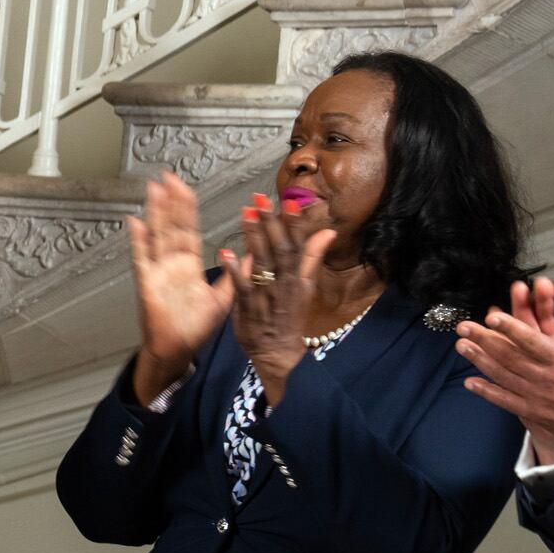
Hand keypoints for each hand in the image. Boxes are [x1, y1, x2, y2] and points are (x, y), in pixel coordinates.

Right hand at [126, 172, 233, 403]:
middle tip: (168, 176)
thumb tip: (256, 253)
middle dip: (170, 202)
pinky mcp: (148, 284)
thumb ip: (239, 274)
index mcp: (189, 265)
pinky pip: (143, 259)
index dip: (186, 208)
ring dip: (155, 213)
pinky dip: (139, 242)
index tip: (184, 187)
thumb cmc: (195, 326)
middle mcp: (172, 264)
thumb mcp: (224, 298)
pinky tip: (135, 223)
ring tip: (153, 189)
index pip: (189, 230)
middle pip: (171, 227)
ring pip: (157, 236)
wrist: (178, 350)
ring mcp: (158, 272)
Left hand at [224, 193, 338, 405]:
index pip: (298, 247)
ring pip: (261, 264)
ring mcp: (266, 296)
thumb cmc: (290, 316)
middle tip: (260, 199)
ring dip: (253, 238)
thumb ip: (312, 258)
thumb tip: (327, 232)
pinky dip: (234, 270)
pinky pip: (241, 287)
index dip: (294, 225)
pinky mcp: (247, 308)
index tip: (289, 203)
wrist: (278, 353)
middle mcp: (284, 284)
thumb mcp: (307, 287)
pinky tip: (225, 252)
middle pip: (279, 250)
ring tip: (245, 214)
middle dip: (270, 224)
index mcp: (299, 278)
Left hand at [457, 288, 553, 455]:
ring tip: (462, 346)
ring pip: (502, 376)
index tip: (491, 316)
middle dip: (484, 339)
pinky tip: (470, 382)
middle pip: (508, 355)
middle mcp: (547, 378)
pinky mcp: (535, 413)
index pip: (531, 340)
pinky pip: (505, 401)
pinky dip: (487, 392)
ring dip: (480, 360)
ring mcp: (538, 397)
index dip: (510, 327)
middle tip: (464, 326)